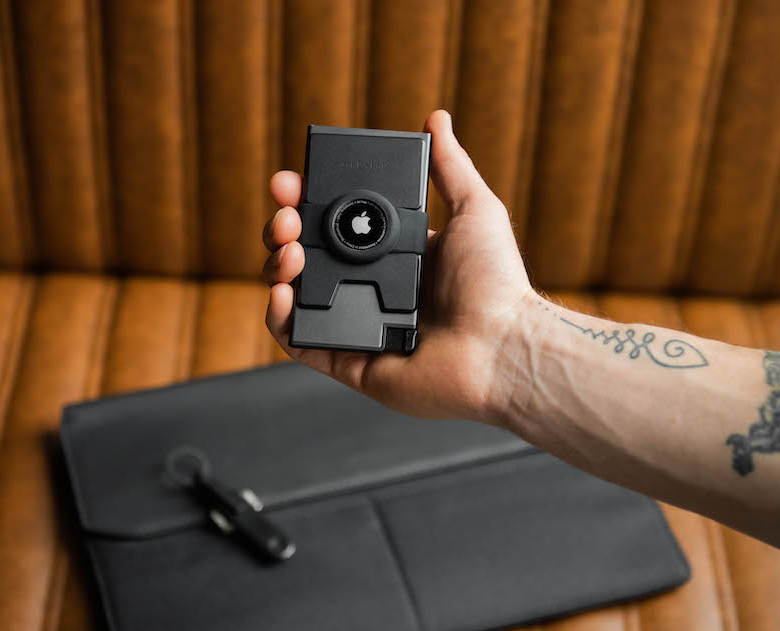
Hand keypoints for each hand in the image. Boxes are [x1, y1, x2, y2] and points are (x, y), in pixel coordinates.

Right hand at [263, 110, 535, 420]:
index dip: (306, 202)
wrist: (501, 347)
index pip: (336, 224)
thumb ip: (450, 166)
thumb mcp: (474, 210)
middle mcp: (373, 291)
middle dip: (285, 230)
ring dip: (278, 267)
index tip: (290, 183)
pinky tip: (281, 292)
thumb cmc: (496, 285)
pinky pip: (299, 342)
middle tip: (286, 217)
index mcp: (396, 256)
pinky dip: (279, 319)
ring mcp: (358, 327)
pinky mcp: (349, 362)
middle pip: (307, 256)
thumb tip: (437, 118)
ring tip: (289, 249)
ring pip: (296, 296)